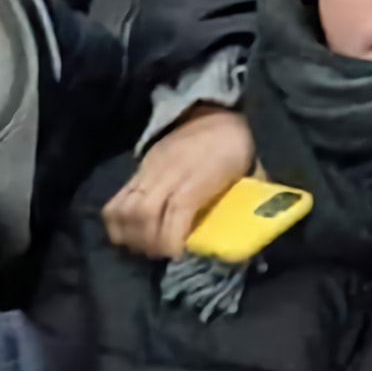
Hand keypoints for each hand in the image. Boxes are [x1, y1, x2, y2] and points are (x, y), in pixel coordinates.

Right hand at [102, 105, 254, 259]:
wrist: (214, 114)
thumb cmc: (235, 148)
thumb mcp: (250, 173)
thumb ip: (250, 201)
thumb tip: (255, 232)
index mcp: (200, 176)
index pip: (177, 210)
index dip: (173, 239)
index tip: (178, 256)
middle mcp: (170, 173)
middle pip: (143, 212)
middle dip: (149, 242)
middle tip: (161, 256)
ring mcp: (150, 171)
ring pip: (126, 207)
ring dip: (131, 234)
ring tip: (143, 248)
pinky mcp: (138, 171)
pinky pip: (116, 199)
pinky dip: (117, 221)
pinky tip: (127, 235)